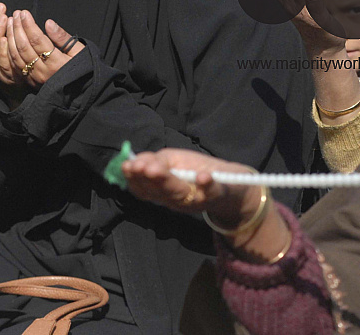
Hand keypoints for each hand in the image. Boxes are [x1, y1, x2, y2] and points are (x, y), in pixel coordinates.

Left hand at [6, 11, 84, 88]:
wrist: (80, 91)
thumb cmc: (83, 68)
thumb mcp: (79, 51)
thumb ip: (63, 38)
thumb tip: (49, 23)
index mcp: (57, 64)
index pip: (38, 41)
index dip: (29, 25)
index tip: (24, 13)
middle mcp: (43, 72)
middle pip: (24, 47)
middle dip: (18, 28)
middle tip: (16, 14)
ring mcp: (35, 78)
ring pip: (16, 55)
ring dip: (11, 37)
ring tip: (11, 22)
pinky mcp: (30, 81)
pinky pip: (14, 64)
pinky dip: (9, 50)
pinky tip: (8, 38)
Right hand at [122, 149, 260, 225]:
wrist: (232, 186)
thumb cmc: (196, 172)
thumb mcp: (172, 164)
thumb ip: (155, 163)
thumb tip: (134, 160)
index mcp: (163, 192)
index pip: (145, 189)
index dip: (135, 178)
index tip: (127, 166)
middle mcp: (177, 199)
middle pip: (160, 191)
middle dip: (149, 179)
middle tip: (139, 167)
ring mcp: (197, 198)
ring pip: (179, 192)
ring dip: (167, 181)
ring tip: (156, 169)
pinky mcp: (217, 193)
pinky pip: (212, 191)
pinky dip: (207, 184)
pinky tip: (203, 176)